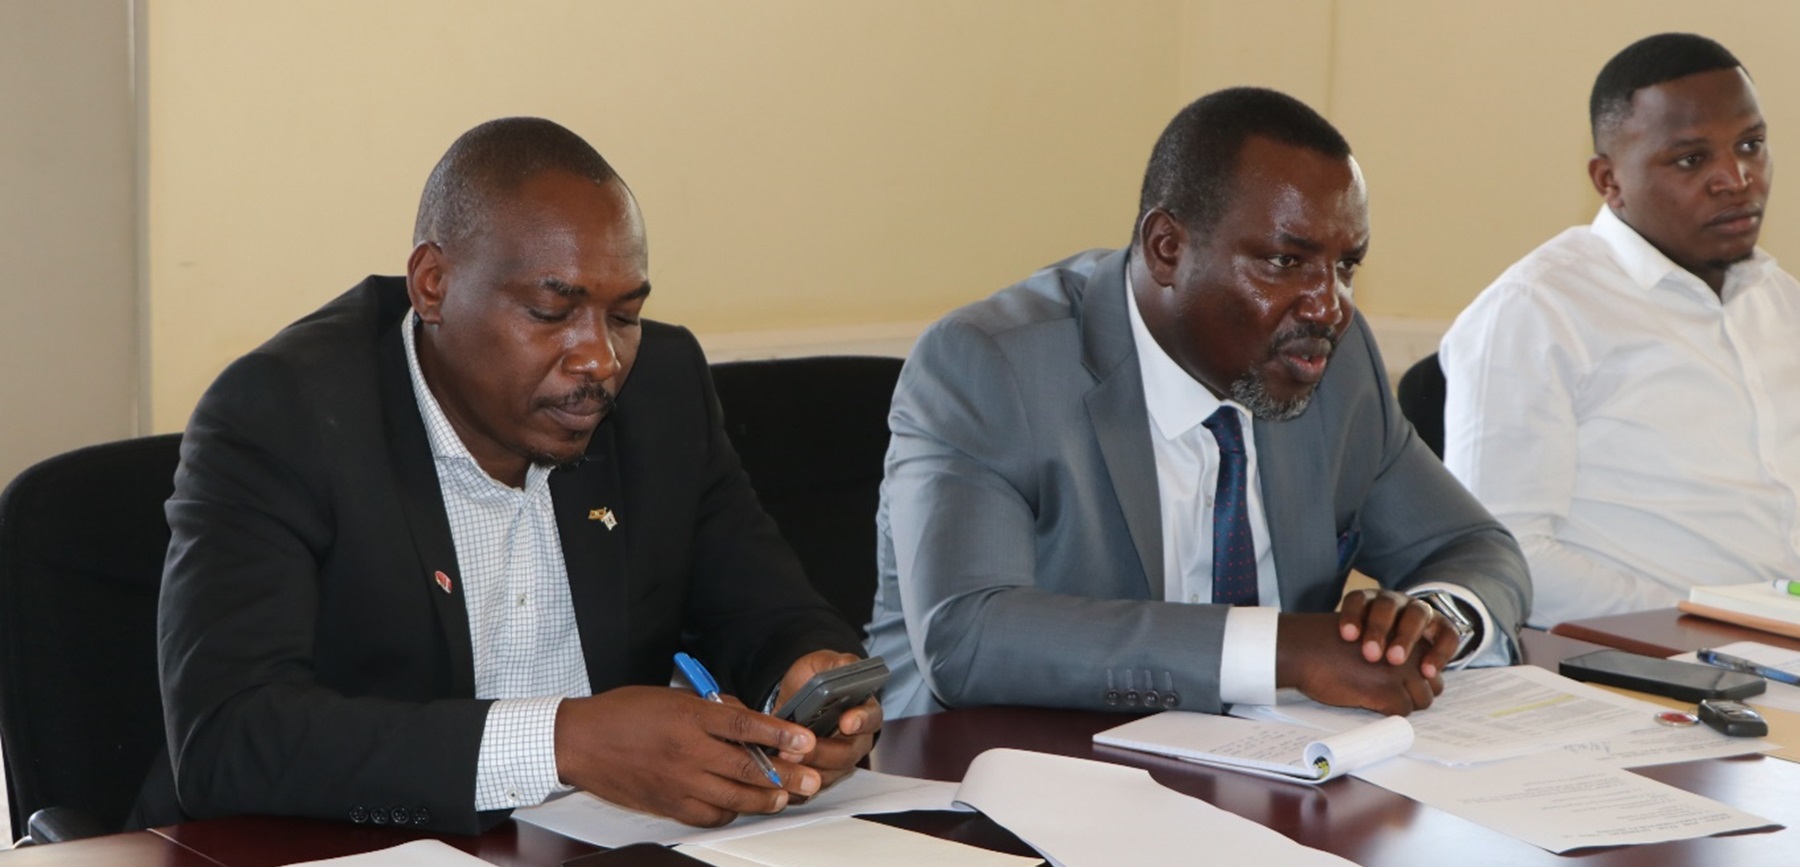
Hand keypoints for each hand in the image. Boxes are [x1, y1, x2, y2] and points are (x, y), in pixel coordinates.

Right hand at [552, 685, 820, 826]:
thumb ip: (711, 708)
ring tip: (784, 797)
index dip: (780, 734)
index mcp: (690, 716)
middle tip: (810, 780)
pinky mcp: (668, 804)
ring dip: (764, 799)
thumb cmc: (623, 713)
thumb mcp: (671, 696)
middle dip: (786, 775)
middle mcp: (687, 750)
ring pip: (733, 796)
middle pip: (747, 767)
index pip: (745, 725)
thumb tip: (746, 718)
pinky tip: (741, 805)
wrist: (580, 741)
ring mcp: (678, 781)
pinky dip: (730, 811)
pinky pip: (709, 814)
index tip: (806, 740)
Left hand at [771, 651, 882, 792]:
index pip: (871, 718)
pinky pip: (811, 788)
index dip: (861, 720)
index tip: (846, 720)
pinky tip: (778, 778)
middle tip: (798, 749)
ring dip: (806, 771)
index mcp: (865, 711)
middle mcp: (857, 740)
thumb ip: (835, 663)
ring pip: (829, 775)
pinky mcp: (820, 776)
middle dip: (822, 752)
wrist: (795, 699)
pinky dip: (794, 786)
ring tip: (783, 760)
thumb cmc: (814, 681)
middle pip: (847, 753)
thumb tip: (844, 665)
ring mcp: (839, 762)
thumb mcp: (823, 664)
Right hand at [1277, 612, 1442, 714]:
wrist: (1305, 648)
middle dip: (1414, 695)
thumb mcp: (1370, 637)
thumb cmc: (1330, 645)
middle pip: (1433, 686)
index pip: (1432, 669)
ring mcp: (1403, 672)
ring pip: (1420, 701)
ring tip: (1376, 698)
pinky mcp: (1389, 691)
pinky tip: (1368, 702)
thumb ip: (1391, 650)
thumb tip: (1407, 682)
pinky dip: (1387, 713)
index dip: (1417, 682)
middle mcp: (1411, 651)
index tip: (1399, 686)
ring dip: (1401, 704)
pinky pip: (1402, 712)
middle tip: (1387, 695)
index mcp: (1407, 634)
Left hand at [1338, 588, 1459, 678]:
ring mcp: (1420, 612)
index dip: (1352, 615)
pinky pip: (1447, 634)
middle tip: (1370, 654)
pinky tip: (1428, 672)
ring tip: (1395, 661)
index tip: (1346, 636)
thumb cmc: (1367, 649)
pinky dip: (1438, 652)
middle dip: (1378, 628)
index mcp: (1369, 601)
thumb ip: (1342, 648)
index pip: (1358, 599)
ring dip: (1405, 637)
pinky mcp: (1443, 626)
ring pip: (1417, 614)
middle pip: (1387, 605)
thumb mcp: (1353, 644)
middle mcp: (1395, 602)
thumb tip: (1322, 664)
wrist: (1404, 642)